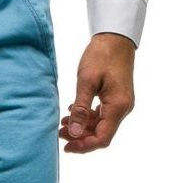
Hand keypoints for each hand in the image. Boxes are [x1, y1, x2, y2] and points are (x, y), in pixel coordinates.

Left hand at [60, 33, 135, 153]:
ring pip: (100, 126)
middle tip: (60, 133)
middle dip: (80, 137)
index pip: (102, 138)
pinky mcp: (116, 99)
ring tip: (63, 123)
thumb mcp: (86, 81)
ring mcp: (120, 105)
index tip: (66, 146)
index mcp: (118, 106)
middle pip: (101, 135)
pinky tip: (72, 113)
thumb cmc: (102, 55)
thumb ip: (80, 109)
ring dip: (81, 128)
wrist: (116, 37)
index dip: (84, 146)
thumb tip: (73, 133)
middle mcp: (122, 109)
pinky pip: (101, 116)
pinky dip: (86, 118)